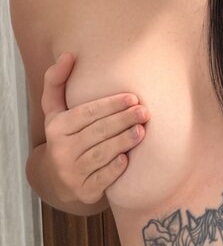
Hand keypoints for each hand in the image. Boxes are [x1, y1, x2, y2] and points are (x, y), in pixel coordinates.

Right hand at [41, 52, 149, 204]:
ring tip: (142, 130)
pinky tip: (127, 159)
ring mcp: (71, 174)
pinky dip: (115, 169)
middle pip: (97, 132)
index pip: (86, 113)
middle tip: (145, 111)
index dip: (110, 105)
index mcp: (56, 128)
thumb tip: (69, 54)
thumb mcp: (55, 110)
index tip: (133, 97)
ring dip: (124, 142)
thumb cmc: (65, 136)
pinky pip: (102, 179)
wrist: (58, 180)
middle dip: (123, 120)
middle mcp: (61, 151)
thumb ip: (57, 81)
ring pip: (101, 155)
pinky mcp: (83, 191)